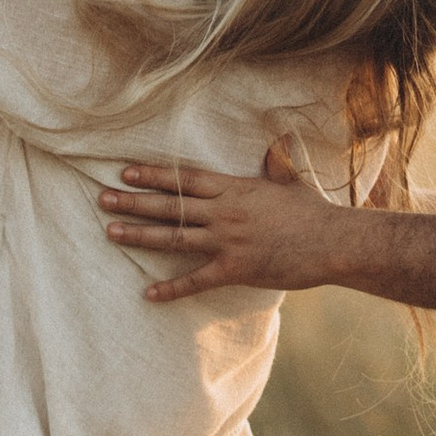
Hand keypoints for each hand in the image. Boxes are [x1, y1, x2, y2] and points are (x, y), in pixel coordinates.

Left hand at [99, 143, 346, 301]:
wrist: (333, 243)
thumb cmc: (313, 212)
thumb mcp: (291, 182)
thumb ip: (277, 162)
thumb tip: (278, 141)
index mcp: (235, 189)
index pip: (185, 179)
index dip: (153, 175)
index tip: (125, 172)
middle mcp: (225, 212)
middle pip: (171, 204)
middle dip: (134, 201)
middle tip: (102, 199)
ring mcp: (228, 241)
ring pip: (175, 237)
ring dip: (141, 235)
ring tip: (111, 232)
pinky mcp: (235, 269)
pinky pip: (196, 280)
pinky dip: (171, 289)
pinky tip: (148, 294)